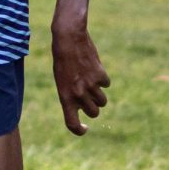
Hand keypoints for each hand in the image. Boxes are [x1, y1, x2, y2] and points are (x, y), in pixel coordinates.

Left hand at [52, 21, 109, 135]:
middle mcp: (78, 94)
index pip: (72, 123)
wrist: (68, 39)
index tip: (85, 128)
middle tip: (89, 96)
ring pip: (102, 101)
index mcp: (65, 97)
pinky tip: (93, 68)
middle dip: (93, 107)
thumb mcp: (62, 81)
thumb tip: (84, 107)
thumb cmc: (62, 60)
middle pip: (94, 113)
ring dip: (99, 95)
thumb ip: (72, 96)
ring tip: (91, 82)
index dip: (79, 130)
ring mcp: (90, 86)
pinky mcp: (100, 76)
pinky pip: (106, 84)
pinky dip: (102, 79)